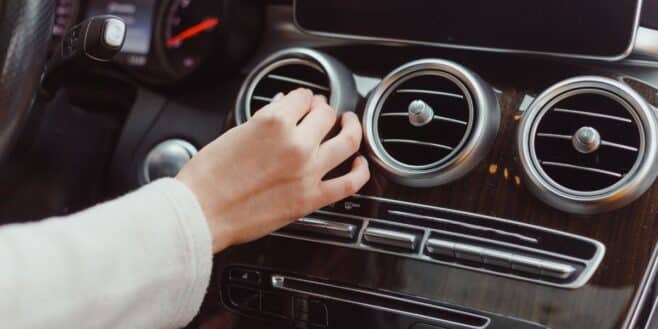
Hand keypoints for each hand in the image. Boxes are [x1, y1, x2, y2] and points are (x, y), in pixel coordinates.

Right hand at [177, 88, 369, 252]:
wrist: (201, 212)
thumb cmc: (208, 177)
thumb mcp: (235, 131)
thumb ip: (265, 118)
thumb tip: (282, 108)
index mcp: (274, 121)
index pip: (302, 96)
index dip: (302, 97)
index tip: (301, 101)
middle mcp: (296, 143)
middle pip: (326, 114)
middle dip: (322, 109)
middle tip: (319, 113)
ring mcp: (308, 171)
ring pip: (347, 140)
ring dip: (351, 128)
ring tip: (348, 125)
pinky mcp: (312, 198)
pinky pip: (350, 183)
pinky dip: (361, 171)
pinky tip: (359, 163)